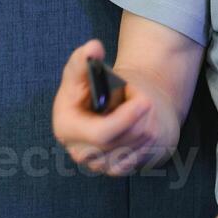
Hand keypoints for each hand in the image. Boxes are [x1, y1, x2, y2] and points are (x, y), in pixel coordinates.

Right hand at [52, 39, 172, 176]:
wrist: (117, 107)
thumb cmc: (100, 88)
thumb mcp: (88, 71)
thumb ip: (84, 59)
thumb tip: (92, 48)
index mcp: (66, 127)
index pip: (101, 134)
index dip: (125, 119)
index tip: (144, 101)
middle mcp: (81, 151)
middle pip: (124, 139)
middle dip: (139, 116)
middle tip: (146, 98)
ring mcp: (100, 164)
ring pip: (139, 144)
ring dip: (147, 122)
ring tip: (140, 108)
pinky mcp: (119, 169)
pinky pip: (145, 153)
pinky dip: (150, 136)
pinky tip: (143, 124)